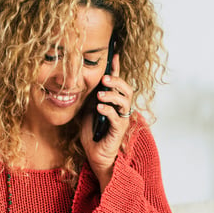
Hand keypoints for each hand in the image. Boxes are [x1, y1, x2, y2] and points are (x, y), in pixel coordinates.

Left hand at [81, 53, 134, 187]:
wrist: (97, 158)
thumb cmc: (94, 137)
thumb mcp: (87, 115)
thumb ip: (89, 102)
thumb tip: (86, 88)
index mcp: (114, 104)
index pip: (117, 84)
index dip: (117, 69)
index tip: (114, 54)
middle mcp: (121, 110)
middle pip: (127, 89)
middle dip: (117, 81)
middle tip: (105, 78)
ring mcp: (122, 120)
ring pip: (125, 101)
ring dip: (112, 95)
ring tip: (100, 94)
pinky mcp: (118, 131)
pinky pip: (117, 117)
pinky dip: (108, 110)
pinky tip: (99, 108)